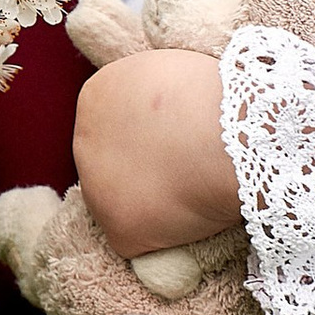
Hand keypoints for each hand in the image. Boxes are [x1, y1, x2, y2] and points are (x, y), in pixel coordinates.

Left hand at [73, 50, 237, 259]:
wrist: (229, 135)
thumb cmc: (217, 97)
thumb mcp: (173, 74)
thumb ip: (153, 93)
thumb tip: (164, 112)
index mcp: (97, 96)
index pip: (116, 123)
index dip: (151, 134)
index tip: (180, 138)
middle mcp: (84, 141)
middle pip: (112, 164)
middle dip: (145, 170)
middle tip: (189, 169)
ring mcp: (96, 189)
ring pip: (124, 205)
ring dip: (155, 205)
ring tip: (198, 193)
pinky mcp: (118, 229)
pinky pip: (142, 241)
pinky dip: (168, 237)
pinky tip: (196, 218)